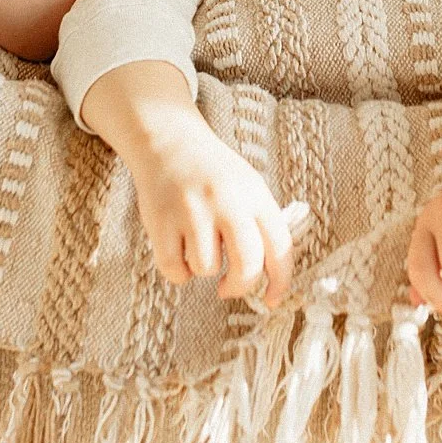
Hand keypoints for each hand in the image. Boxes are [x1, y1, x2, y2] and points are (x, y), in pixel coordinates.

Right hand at [86, 63, 294, 306]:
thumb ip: (262, 227)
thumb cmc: (214, 174)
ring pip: (207, 269)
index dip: (280, 282)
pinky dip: (178, 272)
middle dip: (240, 287)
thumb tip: (271, 282)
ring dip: (203, 268)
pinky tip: (178, 251)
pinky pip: (175, 270)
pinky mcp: (161, 221)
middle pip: (247, 265)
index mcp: (255, 195)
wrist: (169, 142)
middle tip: (229, 288)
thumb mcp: (249, 188)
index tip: (272, 300)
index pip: (280, 248)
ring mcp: (192, 211)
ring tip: (197, 245)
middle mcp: (227, 202)